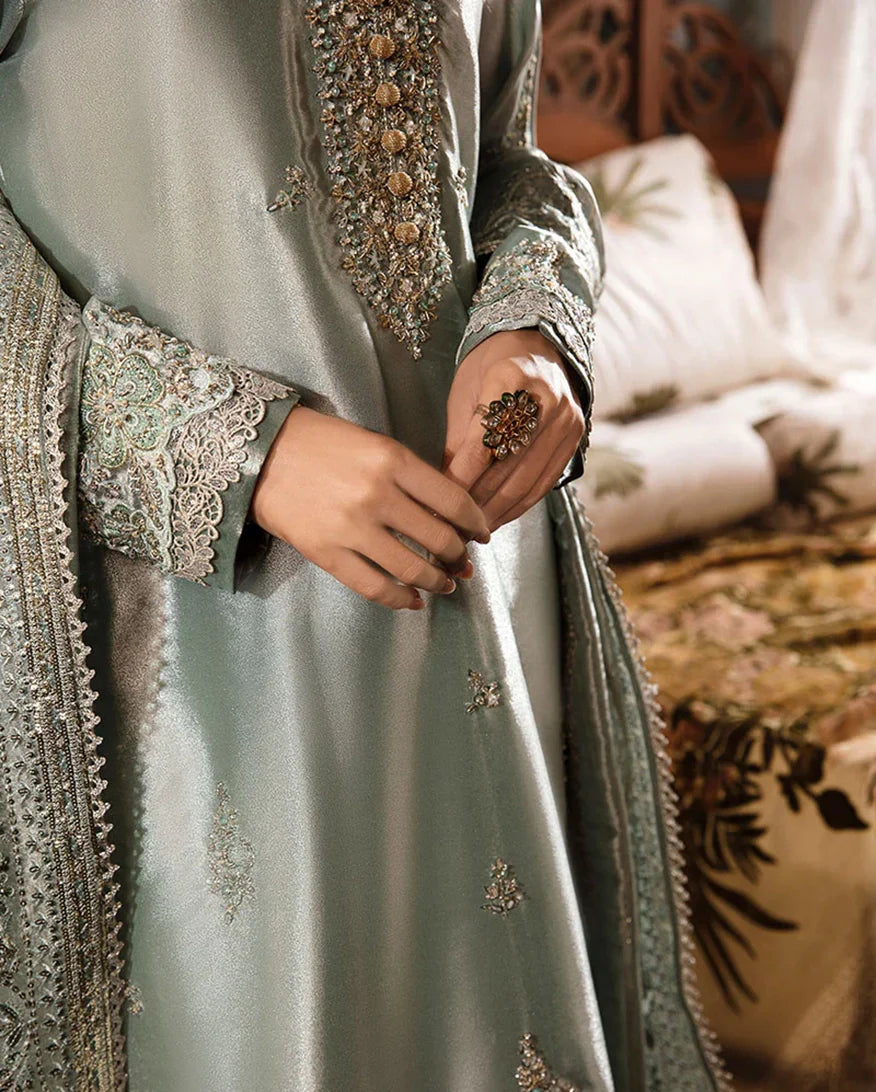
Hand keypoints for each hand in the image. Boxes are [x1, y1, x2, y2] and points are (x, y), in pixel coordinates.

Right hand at [250, 407, 490, 609]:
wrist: (260, 452)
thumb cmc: (321, 443)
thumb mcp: (374, 444)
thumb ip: (409, 476)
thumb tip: (445, 515)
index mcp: (393, 460)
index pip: (454, 500)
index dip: (476, 523)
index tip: (482, 534)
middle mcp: (377, 495)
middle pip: (438, 539)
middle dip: (458, 556)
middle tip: (462, 562)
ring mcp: (351, 528)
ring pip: (412, 569)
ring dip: (435, 582)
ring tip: (443, 584)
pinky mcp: (327, 553)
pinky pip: (373, 587)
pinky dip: (399, 600)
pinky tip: (411, 602)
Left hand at [443, 329, 585, 530]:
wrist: (536, 345)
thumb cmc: (490, 367)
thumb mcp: (465, 393)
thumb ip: (457, 440)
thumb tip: (442, 490)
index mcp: (510, 377)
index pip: (482, 443)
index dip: (460, 479)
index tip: (438, 504)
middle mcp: (546, 399)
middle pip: (507, 466)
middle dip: (476, 503)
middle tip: (451, 527)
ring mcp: (566, 420)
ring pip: (527, 480)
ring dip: (497, 511)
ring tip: (471, 530)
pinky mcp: (575, 438)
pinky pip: (544, 483)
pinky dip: (519, 505)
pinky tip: (497, 519)